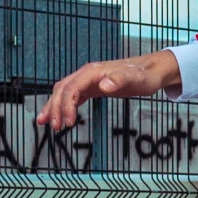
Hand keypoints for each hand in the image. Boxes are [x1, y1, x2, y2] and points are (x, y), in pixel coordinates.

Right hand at [37, 49, 181, 131]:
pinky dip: (62, 106)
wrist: (152, 70)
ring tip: (45, 123)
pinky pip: (72, 96)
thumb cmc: (145, 75)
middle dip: (56, 108)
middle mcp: (87, 74)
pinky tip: (58, 117)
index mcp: (93, 71)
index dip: (66, 105)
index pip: (72, 88)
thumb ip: (120, 80)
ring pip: (63, 92)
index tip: (68, 122)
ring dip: (53, 107)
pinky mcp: (92, 87)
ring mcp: (88, 80)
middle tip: (56, 128)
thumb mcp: (136, 79)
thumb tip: (104, 85)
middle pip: (62, 90)